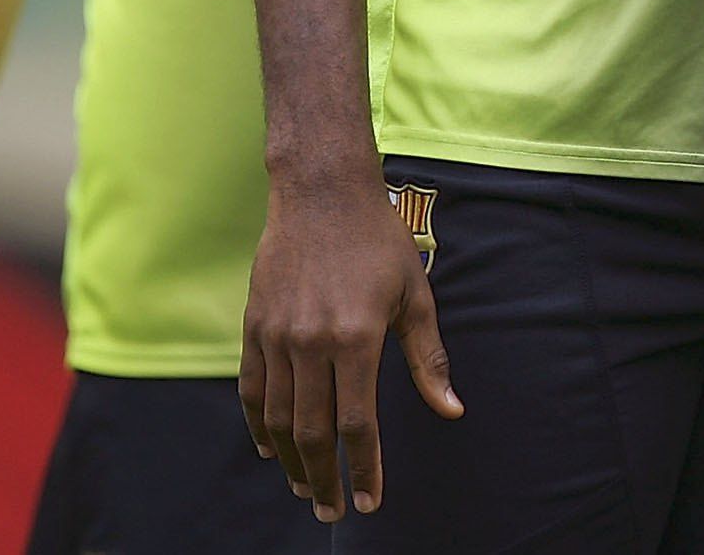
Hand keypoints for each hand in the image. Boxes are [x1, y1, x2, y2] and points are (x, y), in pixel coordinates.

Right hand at [239, 172, 460, 522]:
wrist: (322, 193)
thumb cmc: (379, 242)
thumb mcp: (415, 295)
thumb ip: (428, 358)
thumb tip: (452, 410)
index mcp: (356, 338)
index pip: (356, 424)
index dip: (363, 468)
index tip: (368, 501)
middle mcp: (311, 342)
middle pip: (312, 432)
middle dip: (324, 478)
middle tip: (333, 510)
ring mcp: (276, 336)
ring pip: (279, 418)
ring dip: (292, 461)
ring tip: (307, 487)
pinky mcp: (254, 326)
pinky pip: (252, 390)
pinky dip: (260, 426)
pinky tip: (273, 449)